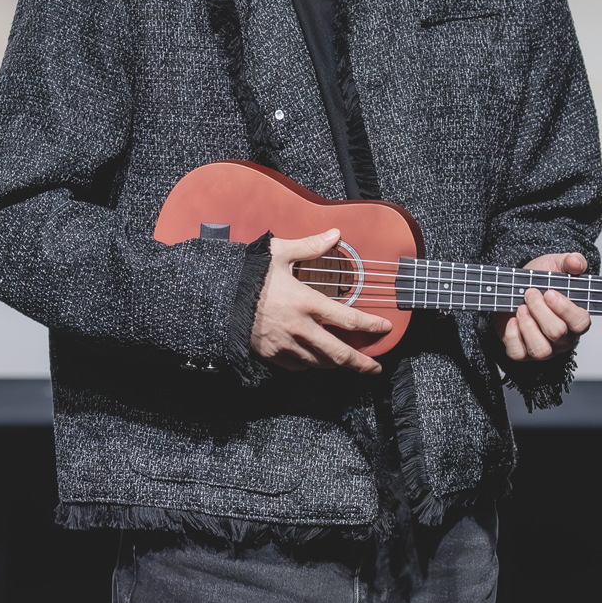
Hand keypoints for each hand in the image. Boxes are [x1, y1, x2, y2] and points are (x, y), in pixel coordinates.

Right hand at [251, 228, 391, 374]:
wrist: (216, 297)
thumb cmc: (247, 274)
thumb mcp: (279, 253)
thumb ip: (310, 246)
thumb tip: (334, 234)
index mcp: (307, 302)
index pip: (349, 319)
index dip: (372, 325)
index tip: (385, 328)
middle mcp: (300, 328)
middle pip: (339, 353)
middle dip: (361, 363)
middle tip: (374, 368)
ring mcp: (285, 344)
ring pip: (320, 363)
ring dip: (337, 365)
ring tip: (348, 364)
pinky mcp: (271, 354)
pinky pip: (297, 366)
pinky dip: (311, 365)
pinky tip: (316, 360)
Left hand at [500, 250, 591, 366]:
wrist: (515, 287)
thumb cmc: (540, 280)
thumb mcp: (555, 265)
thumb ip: (571, 261)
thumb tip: (576, 263)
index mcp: (576, 319)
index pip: (581, 323)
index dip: (565, 309)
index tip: (549, 292)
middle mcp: (563, 338)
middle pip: (557, 333)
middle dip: (540, 310)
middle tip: (530, 293)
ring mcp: (545, 348)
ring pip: (541, 349)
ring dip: (528, 325)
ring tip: (521, 307)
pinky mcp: (523, 352)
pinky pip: (518, 353)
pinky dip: (513, 336)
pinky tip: (512, 320)